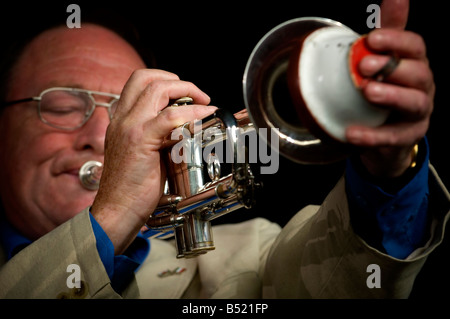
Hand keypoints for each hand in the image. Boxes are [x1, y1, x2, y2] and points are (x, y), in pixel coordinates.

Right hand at [91, 69, 215, 253]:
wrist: (118, 210)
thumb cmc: (132, 188)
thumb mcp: (144, 153)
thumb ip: (158, 136)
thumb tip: (184, 128)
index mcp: (121, 120)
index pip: (138, 83)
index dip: (164, 80)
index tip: (185, 94)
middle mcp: (122, 119)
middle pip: (146, 78)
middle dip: (177, 80)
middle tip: (197, 95)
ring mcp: (129, 127)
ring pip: (157, 88)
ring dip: (186, 89)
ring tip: (203, 103)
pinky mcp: (140, 141)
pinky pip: (170, 116)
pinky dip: (192, 112)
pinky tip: (205, 115)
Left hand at [346, 0, 434, 177]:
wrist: (385, 135)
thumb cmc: (385, 90)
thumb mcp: (385, 60)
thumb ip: (389, 32)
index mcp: (415, 64)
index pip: (415, 47)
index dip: (396, 40)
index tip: (372, 38)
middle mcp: (422, 87)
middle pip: (419, 73)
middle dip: (393, 67)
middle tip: (363, 65)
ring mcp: (418, 114)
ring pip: (415, 103)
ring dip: (392, 96)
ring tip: (367, 92)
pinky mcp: (407, 137)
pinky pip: (393, 138)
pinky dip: (373, 136)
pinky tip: (352, 133)